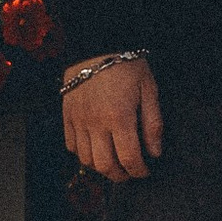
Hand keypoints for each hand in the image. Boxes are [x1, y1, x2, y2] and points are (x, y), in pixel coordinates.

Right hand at [62, 54, 163, 180]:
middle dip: (120, 176)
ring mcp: (78, 120)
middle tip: (130, 173)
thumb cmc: (126, 65)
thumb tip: (154, 152)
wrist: (96, 44)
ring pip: (86, 159)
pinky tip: (94, 147)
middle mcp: (96, 123)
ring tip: (113, 162)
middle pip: (105, 165)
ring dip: (101, 167)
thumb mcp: (149, 89)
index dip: (139, 171)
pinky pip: (70, 145)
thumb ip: (153, 123)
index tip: (145, 171)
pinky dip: (81, 153)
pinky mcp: (67, 115)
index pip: (129, 159)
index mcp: (120, 118)